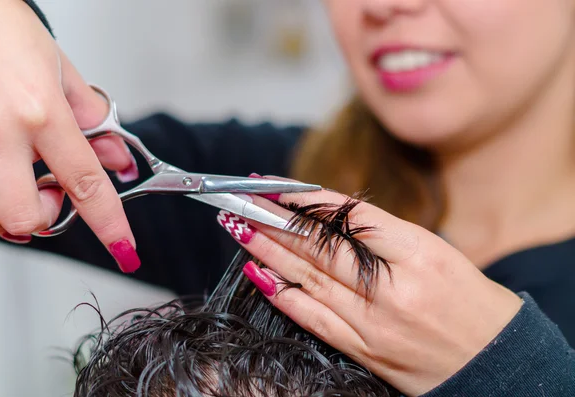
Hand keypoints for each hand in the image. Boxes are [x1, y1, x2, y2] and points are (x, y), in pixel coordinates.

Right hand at [0, 0, 139, 270]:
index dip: (110, 225)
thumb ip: (92, 119)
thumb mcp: (59, 68)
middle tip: (51, 193)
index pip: (86, 182)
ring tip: (14, 187)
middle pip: (25, 219)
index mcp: (39, 110)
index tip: (124, 248)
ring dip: (5, 216)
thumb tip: (118, 160)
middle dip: (47, 219)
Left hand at [217, 185, 521, 395]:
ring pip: (309, 278)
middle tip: (241, 198)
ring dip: (268, 249)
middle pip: (320, 247)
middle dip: (274, 218)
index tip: (274, 185)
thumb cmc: (471, 301)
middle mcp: (393, 290)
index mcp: (419, 255)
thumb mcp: (437, 252)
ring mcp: (375, 324)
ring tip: (239, 225)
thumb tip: (325, 217)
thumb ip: (381, 236)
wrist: (496, 364)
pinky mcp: (365, 351)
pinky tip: (257, 273)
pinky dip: (281, 294)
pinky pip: (313, 318)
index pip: (348, 218)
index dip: (305, 199)